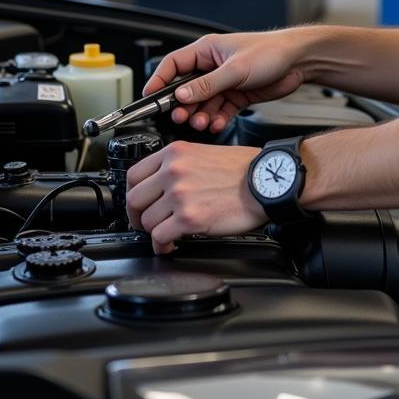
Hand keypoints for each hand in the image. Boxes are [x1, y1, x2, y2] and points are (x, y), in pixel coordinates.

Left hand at [125, 141, 263, 253]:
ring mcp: (179, 194)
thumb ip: (178, 165)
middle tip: (145, 224)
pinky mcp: (189, 217)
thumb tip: (160, 186)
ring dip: (154, 232)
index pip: (134, 174)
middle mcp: (173, 170)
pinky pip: (160, 237)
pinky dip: (162, 245)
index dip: (132, 194)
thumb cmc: (243, 169)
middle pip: (134, 199)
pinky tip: (170, 245)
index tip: (138, 204)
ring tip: (165, 235)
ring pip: (147, 221)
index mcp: (175, 152)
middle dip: (137, 217)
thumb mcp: (203, 153)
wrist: (265, 180)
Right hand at [143, 29, 314, 133]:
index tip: (150, 98)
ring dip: (201, 114)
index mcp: (207, 50)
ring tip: (202, 122)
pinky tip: (218, 123)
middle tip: (181, 116)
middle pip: (187, 88)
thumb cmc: (270, 51)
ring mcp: (225, 81)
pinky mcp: (238, 94)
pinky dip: (218, 118)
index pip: (173, 65)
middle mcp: (213, 65)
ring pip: (203, 102)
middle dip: (183, 104)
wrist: (299, 61)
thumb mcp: (235, 69)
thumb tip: (181, 95)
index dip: (159, 81)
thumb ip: (207, 84)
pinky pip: (220, 109)